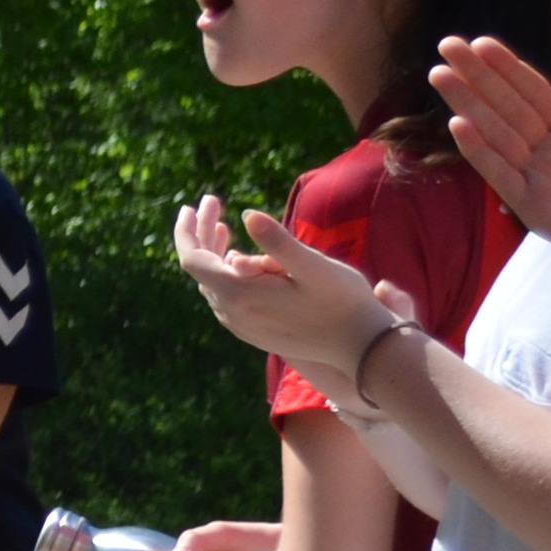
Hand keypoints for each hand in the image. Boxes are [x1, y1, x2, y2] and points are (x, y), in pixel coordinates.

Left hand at [174, 193, 393, 378]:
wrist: (362, 348)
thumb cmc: (343, 302)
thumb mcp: (313, 266)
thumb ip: (278, 242)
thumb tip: (248, 215)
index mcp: (239, 295)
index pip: (191, 259)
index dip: (187, 229)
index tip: (192, 204)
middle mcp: (232, 314)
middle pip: (201, 268)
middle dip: (201, 233)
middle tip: (211, 202)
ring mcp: (241, 326)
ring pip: (213, 283)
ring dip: (213, 252)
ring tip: (220, 226)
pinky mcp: (254, 332)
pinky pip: (227, 298)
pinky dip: (226, 273)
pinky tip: (239, 259)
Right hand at [439, 37, 550, 288]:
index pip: (536, 95)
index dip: (509, 69)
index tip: (482, 42)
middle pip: (508, 107)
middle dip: (477, 76)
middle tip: (447, 44)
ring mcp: (540, 180)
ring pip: (496, 133)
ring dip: (467, 104)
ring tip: (439, 74)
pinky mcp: (536, 208)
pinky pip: (502, 174)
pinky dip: (479, 151)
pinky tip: (459, 125)